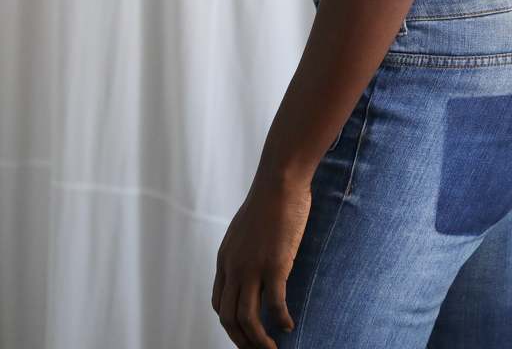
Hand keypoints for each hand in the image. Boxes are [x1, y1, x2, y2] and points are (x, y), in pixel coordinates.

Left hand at [211, 172, 311, 347]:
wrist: (280, 180)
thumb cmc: (269, 198)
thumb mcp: (247, 228)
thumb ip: (246, 248)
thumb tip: (256, 261)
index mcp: (225, 258)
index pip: (219, 303)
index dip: (231, 324)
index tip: (246, 333)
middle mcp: (234, 267)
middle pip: (229, 318)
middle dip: (242, 341)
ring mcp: (253, 267)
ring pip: (248, 319)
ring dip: (259, 341)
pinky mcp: (275, 264)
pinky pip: (275, 306)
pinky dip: (281, 322)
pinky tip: (290, 326)